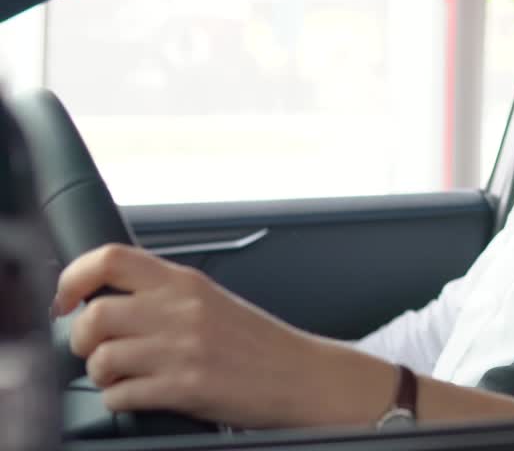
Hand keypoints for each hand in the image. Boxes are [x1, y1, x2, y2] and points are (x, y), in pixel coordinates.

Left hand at [53, 244, 393, 428]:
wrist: (301, 375)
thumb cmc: (258, 343)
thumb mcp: (211, 300)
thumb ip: (163, 294)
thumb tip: (104, 299)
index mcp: (185, 282)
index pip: (109, 260)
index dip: (72, 279)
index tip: (66, 300)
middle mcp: (182, 310)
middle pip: (94, 315)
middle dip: (82, 340)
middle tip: (95, 349)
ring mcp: (184, 349)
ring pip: (101, 359)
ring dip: (101, 374)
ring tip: (120, 377)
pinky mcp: (188, 388)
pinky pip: (121, 396)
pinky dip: (120, 401)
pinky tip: (139, 396)